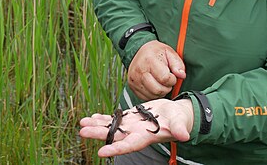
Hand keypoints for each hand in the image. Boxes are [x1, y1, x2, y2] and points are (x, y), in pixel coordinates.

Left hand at [79, 98, 193, 157]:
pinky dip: (103, 118)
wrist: (175, 115)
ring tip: (82, 123)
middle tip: (82, 132)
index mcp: (145, 137)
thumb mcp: (180, 123)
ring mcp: (131, 126)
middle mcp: (135, 133)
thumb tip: (184, 135)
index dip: (115, 149)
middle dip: (98, 134)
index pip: (128, 145)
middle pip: (114, 135)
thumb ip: (179, 129)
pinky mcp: (130, 118)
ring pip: (110, 127)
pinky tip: (92, 117)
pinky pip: (114, 119)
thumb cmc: (179, 120)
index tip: (101, 152)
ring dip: (96, 125)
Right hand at [127, 40, 185, 99]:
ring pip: (152, 95)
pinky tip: (153, 85)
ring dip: (160, 92)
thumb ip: (177, 64)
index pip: (165, 79)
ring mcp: (134, 80)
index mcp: (149, 61)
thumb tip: (181, 75)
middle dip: (166, 87)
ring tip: (159, 82)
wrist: (139, 51)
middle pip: (158, 90)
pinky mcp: (132, 86)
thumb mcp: (169, 53)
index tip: (171, 75)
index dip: (172, 79)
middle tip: (166, 80)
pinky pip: (146, 97)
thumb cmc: (155, 52)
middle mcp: (139, 71)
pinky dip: (152, 94)